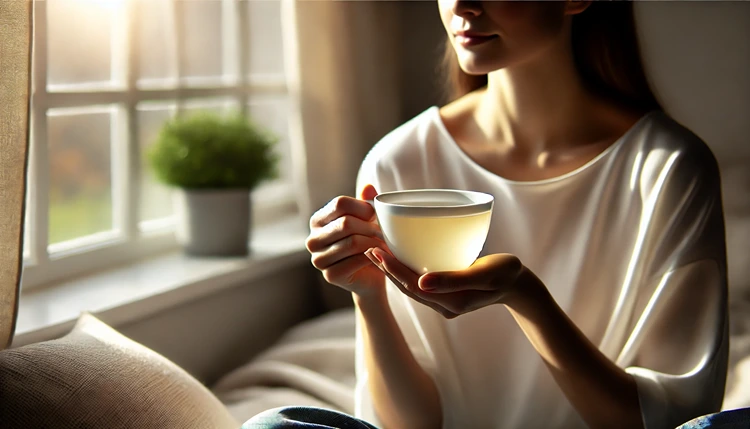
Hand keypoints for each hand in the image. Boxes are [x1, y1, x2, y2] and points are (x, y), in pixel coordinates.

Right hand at [306, 185, 391, 297]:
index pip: (340, 203)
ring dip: (374, 243)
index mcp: (318, 220)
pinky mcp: (330, 275)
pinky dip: (373, 257)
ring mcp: (318, 259)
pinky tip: (381, 257)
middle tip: (385, 233)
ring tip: (386, 244)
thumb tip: (368, 187)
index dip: (363, 207)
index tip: (376, 215)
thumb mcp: (366, 219)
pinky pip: (355, 261)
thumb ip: (365, 202)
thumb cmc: (366, 242)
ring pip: (352, 242)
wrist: (370, 276)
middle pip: (346, 223)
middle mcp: (313, 239)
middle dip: (370, 227)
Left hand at [364, 247, 526, 317]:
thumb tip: (421, 283)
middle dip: (387, 269)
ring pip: (412, 286)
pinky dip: (407, 269)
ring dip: (394, 270)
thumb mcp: (485, 274)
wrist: (520, 285)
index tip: (376, 251)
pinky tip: (398, 256)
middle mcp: (444, 304)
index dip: (393, 270)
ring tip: (376, 251)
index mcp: (451, 302)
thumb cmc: (506, 274)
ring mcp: (445, 301)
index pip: (413, 286)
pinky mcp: (448, 293)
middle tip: (368, 247)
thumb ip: (454, 279)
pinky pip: (421, 282)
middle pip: (408, 287)